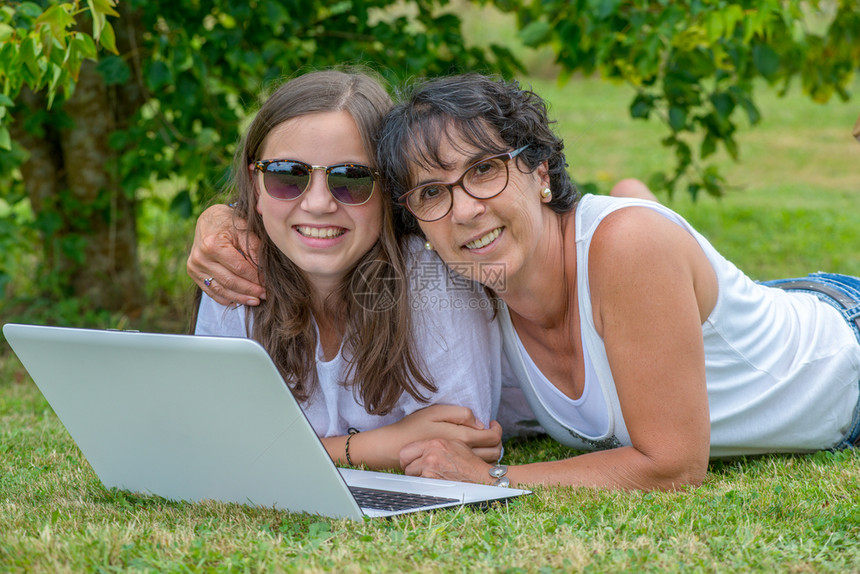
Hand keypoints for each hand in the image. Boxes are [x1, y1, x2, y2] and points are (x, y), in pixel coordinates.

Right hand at [187, 204, 264, 305]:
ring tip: (256, 301)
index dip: (256, 278)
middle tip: (265, 295)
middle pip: (230, 281)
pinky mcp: (193, 273)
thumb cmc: (230, 223)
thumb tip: (264, 274)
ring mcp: (195, 267)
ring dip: (240, 298)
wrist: (209, 220)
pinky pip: (211, 291)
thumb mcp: (244, 231)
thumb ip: (254, 251)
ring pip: (220, 290)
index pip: (239, 268)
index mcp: (212, 245)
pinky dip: (226, 298)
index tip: (269, 284)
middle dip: (250, 290)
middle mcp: (200, 258)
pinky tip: (240, 300)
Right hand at [388, 404, 502, 462]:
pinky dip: (479, 458)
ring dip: (490, 450)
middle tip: (491, 432)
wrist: (396, 448)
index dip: (497, 429)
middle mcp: (462, 452)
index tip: (493, 424)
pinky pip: (473, 466)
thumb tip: (480, 423)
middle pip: (494, 451)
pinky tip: (471, 450)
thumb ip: (460, 415)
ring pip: (486, 460)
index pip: (492, 437)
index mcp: (461, 436)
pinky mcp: (452, 469)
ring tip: (483, 440)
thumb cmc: (413, 427)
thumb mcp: (435, 412)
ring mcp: (457, 463)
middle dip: (497, 441)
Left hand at [400, 438, 492, 483]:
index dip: (407, 458)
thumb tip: (425, 445)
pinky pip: (420, 485)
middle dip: (412, 469)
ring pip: (412, 476)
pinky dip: (425, 485)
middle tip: (418, 471)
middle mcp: (430, 455)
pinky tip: (435, 482)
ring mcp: (430, 470)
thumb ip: (437, 443)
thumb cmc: (469, 462)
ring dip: (418, 477)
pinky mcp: (433, 483)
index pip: (406, 450)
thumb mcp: (454, 443)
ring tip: (430, 477)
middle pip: (407, 465)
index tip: (410, 461)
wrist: (480, 476)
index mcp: (434, 443)